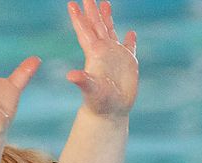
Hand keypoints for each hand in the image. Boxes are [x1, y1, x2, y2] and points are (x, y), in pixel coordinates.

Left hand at [67, 0, 138, 117]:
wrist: (110, 113)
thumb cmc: (99, 104)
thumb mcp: (91, 91)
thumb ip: (82, 81)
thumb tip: (70, 75)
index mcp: (94, 54)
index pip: (85, 31)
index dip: (79, 18)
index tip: (71, 3)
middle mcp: (104, 52)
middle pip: (96, 26)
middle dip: (92, 10)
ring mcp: (116, 57)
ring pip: (111, 32)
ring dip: (107, 18)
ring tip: (105, 3)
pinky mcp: (128, 64)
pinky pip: (129, 48)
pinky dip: (130, 40)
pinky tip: (131, 33)